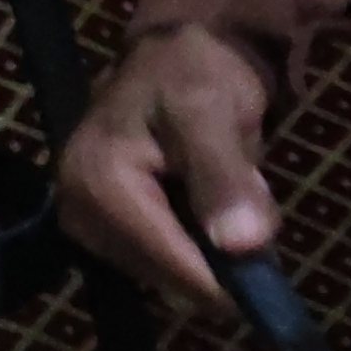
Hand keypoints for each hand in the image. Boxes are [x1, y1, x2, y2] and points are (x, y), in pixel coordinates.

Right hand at [54, 21, 282, 311]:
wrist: (175, 58)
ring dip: (210, 249)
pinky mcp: (103, 232)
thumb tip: (242, 247)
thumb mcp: (214, 114)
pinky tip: (205, 205)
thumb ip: (224, 179)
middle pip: (168, 277)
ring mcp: (88, 225)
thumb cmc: (195, 76)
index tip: (270, 291)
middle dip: (218, 256)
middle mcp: (79, 213)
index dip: (224, 284)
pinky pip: (164, 262)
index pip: (167, 263)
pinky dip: (197, 244)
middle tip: (246, 200)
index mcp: (99, 184)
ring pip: (170, 276)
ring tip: (223, 191)